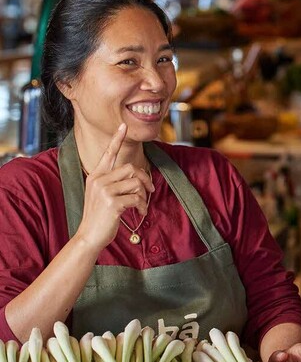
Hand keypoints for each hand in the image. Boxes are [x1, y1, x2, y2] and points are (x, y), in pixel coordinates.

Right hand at [75, 124, 154, 252]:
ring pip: (136, 183)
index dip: (117, 139)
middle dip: (145, 179)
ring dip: (144, 195)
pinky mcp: (112, 203)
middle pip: (131, 168)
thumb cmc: (99, 216)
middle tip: (150, 190)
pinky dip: (143, 205)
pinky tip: (140, 212)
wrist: (89, 236)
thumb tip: (138, 177)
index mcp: (96, 176)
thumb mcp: (102, 195)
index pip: (108, 153)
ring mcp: (104, 191)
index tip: (124, 125)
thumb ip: (114, 183)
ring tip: (142, 205)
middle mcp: (98, 180)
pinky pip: (137, 198)